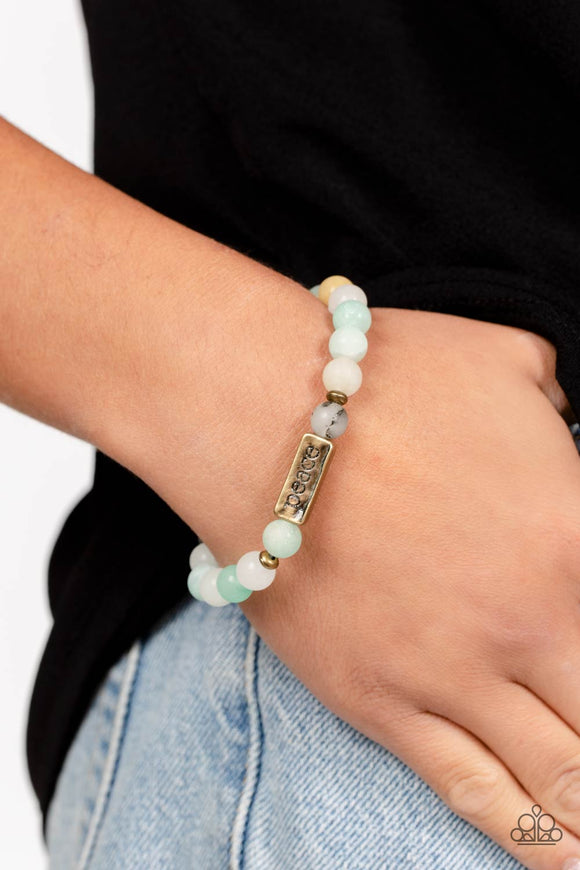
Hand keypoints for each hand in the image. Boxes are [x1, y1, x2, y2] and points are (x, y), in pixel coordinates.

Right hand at [225, 307, 579, 869]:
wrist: (263, 417)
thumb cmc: (387, 379)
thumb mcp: (512, 364)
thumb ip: (563, 410)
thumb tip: (567, 426)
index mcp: (574, 540)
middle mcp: (528, 625)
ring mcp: (451, 673)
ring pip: (558, 780)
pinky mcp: (378, 700)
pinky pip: (470, 789)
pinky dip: (526, 833)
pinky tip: (558, 857)